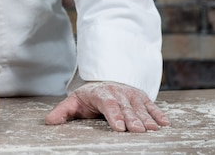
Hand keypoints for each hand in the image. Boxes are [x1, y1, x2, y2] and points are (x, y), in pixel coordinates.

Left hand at [44, 81, 169, 131]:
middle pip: (126, 107)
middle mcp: (117, 92)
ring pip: (140, 107)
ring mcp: (130, 94)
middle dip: (132, 119)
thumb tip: (50, 122)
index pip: (108, 104)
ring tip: (153, 130)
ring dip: (147, 119)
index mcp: (100, 94)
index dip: (114, 115)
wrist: (104, 82)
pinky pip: (151, 105)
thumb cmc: (88, 97)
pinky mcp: (141, 97)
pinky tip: (164, 124)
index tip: (119, 127)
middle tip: (138, 131)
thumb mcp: (73, 102)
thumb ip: (62, 111)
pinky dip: (158, 114)